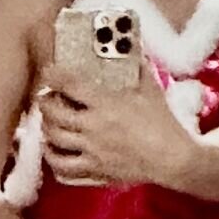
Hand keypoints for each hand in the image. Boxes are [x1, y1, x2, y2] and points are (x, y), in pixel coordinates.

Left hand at [39, 64, 193, 186]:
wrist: (173, 158)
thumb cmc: (163, 123)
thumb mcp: (151, 89)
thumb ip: (138, 67)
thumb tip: (133, 46)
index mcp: (105, 104)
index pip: (68, 85)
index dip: (54, 75)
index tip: (50, 72)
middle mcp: (93, 128)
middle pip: (53, 115)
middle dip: (44, 103)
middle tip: (46, 98)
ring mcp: (92, 153)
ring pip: (53, 142)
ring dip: (46, 130)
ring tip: (50, 123)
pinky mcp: (96, 172)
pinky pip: (64, 171)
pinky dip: (54, 161)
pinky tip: (56, 153)